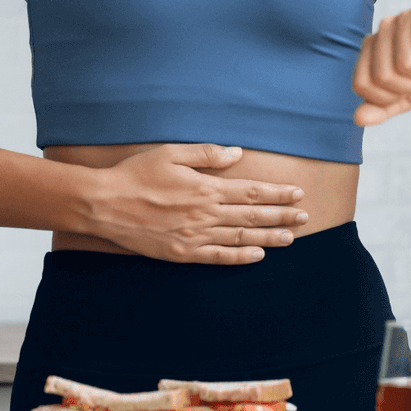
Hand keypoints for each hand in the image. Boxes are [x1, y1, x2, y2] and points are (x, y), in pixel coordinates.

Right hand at [89, 144, 307, 264]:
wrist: (105, 204)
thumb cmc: (136, 174)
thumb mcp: (171, 153)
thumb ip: (207, 154)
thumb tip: (237, 153)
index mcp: (205, 188)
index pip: (251, 191)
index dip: (278, 193)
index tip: (298, 193)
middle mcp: (205, 214)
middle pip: (253, 216)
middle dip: (282, 216)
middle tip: (305, 218)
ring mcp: (195, 236)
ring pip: (240, 238)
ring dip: (269, 238)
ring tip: (291, 238)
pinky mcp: (182, 253)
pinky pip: (218, 257)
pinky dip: (240, 257)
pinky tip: (257, 256)